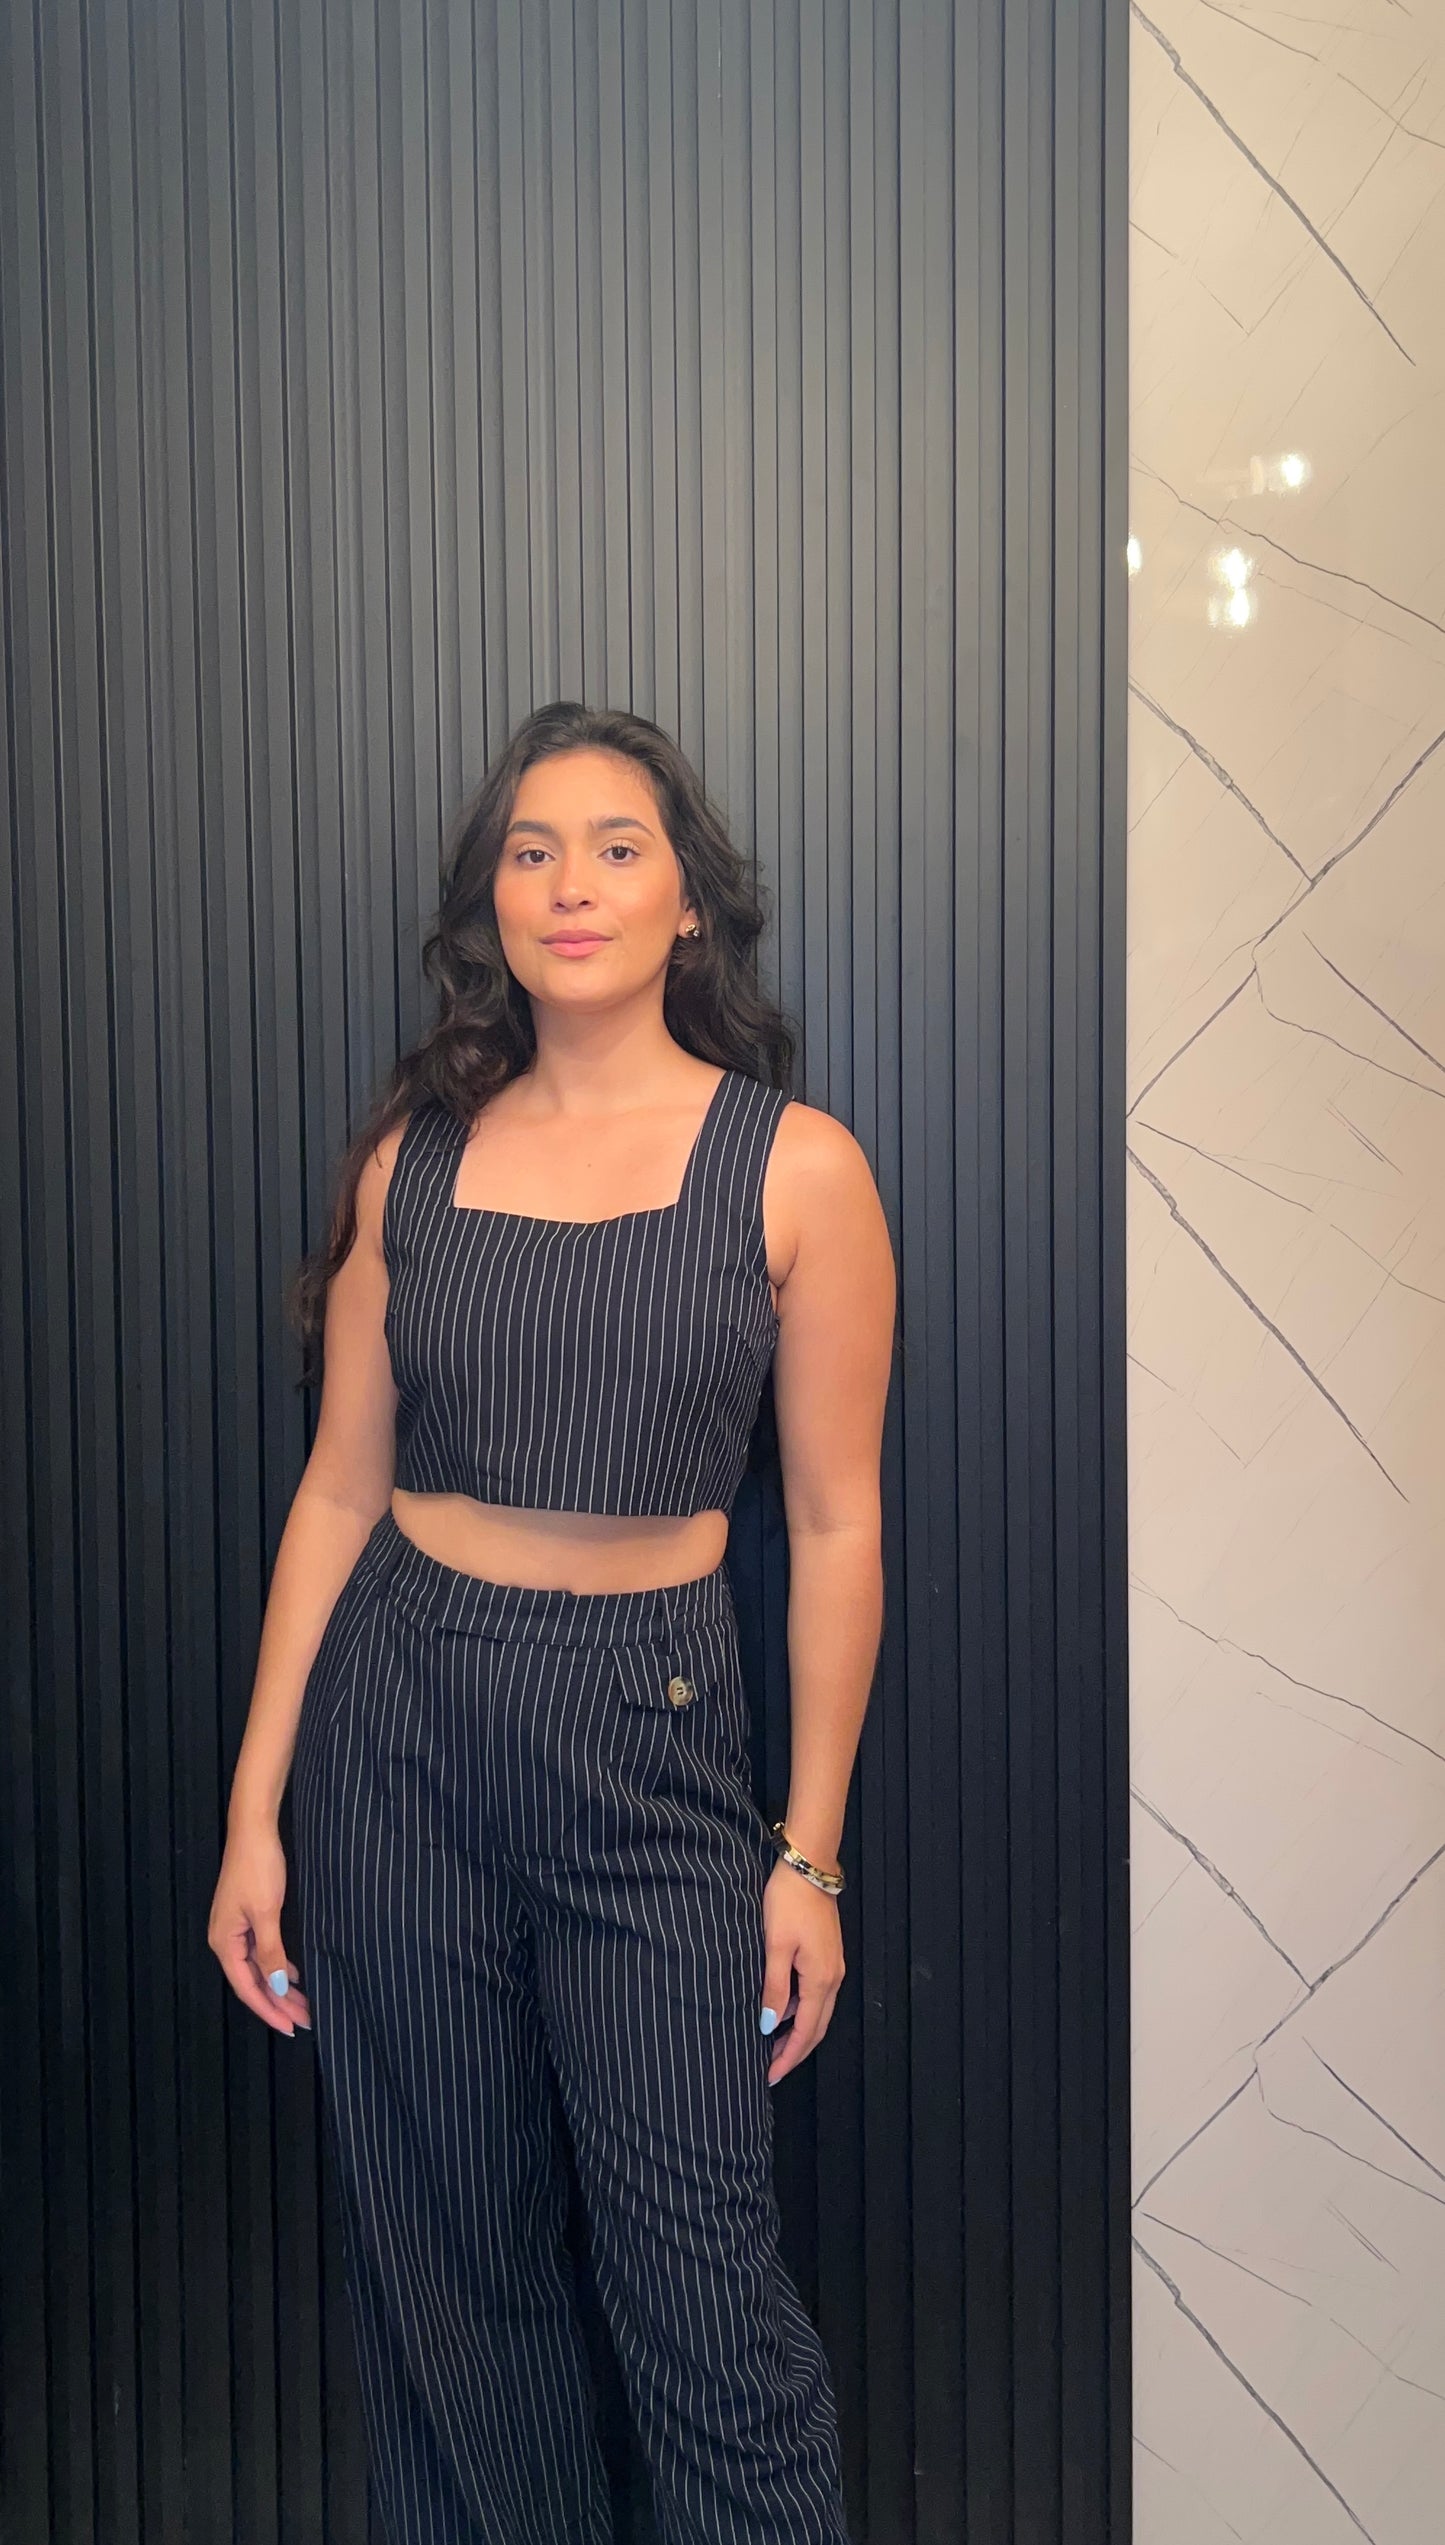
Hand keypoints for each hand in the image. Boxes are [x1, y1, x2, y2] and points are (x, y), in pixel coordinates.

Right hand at [208, 1821, 311, 2036]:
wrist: (253, 1830)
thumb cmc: (258, 1867)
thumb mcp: (267, 1912)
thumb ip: (271, 1951)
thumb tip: (276, 1986)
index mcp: (225, 1942)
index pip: (247, 1988)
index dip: (269, 2009)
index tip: (291, 2027)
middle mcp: (226, 1940)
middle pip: (253, 1981)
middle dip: (278, 2002)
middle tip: (305, 2020)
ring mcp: (236, 1928)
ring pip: (258, 1968)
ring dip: (279, 1986)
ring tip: (303, 2004)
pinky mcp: (247, 1917)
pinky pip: (260, 1952)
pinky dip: (276, 1966)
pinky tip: (292, 1974)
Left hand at [758, 1860, 844, 2085]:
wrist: (809, 1866)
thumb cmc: (788, 1902)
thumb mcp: (775, 1946)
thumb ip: (774, 1988)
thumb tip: (769, 2025)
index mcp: (820, 1980)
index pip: (806, 2031)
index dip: (789, 2057)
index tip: (770, 2076)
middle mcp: (833, 1978)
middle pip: (817, 2027)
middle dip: (795, 2051)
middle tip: (771, 2070)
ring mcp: (833, 1966)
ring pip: (818, 2011)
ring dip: (798, 2032)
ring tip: (772, 2046)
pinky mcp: (828, 1955)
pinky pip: (816, 1994)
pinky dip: (801, 2010)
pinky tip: (782, 2010)